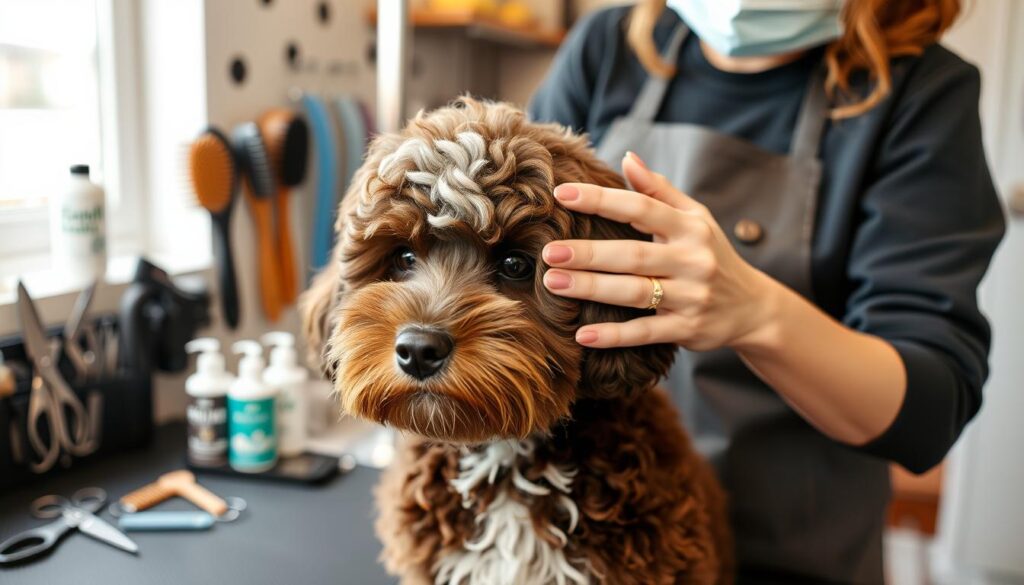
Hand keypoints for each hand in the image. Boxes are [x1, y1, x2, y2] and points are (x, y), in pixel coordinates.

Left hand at [543, 152, 781, 350]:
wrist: (752, 307)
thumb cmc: (712, 254)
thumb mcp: (695, 218)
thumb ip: (659, 190)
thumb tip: (627, 157)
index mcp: (690, 227)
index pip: (640, 208)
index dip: (601, 199)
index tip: (562, 194)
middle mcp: (692, 260)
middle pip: (633, 255)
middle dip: (589, 253)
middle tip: (549, 251)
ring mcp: (691, 297)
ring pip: (635, 293)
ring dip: (592, 289)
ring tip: (553, 283)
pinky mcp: (687, 329)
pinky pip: (646, 333)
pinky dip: (614, 336)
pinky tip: (582, 335)